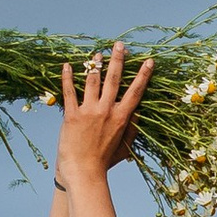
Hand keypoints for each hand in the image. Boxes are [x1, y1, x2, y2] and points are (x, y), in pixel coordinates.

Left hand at [55, 40, 152, 182]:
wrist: (83, 172)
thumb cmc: (104, 162)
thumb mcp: (125, 147)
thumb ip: (132, 128)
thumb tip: (138, 112)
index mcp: (122, 117)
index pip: (136, 91)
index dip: (143, 75)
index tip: (149, 61)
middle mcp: (106, 110)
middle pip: (114, 79)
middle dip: (118, 60)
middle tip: (119, 45)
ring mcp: (89, 111)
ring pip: (92, 81)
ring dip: (95, 64)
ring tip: (97, 53)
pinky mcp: (72, 115)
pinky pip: (69, 91)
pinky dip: (67, 77)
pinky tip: (67, 65)